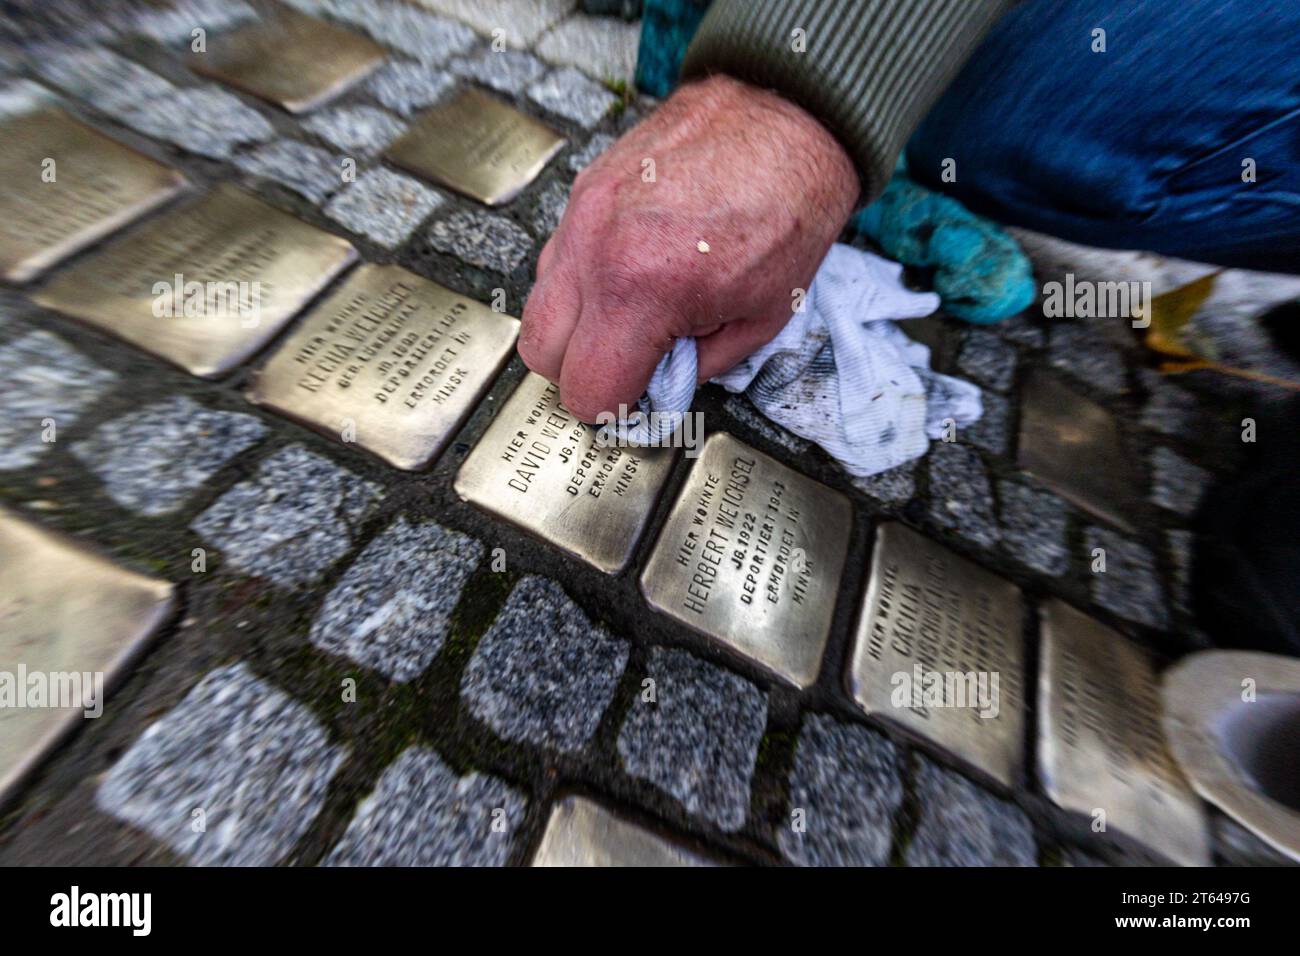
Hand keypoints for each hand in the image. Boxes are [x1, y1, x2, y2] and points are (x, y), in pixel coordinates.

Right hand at [518, 74, 859, 421]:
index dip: (613, 408)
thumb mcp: (760, 317)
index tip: (635, 400)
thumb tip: (662, 383)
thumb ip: (698, 365)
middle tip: (629, 364)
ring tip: (632, 316)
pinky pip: (558, 257)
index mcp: (642, 290)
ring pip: (540, 304)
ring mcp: (582, 215)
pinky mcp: (584, 189)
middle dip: (583, 371)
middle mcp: (597, 251)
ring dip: (577, 326)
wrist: (787, 114)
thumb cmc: (788, 206)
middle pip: (540, 354)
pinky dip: (583, 280)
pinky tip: (630, 273)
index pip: (586, 389)